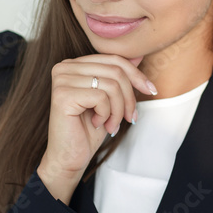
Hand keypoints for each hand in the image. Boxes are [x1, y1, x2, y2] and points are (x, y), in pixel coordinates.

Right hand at [37, 53, 154, 203]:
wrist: (69, 157)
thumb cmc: (88, 129)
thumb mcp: (109, 99)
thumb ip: (118, 76)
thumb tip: (139, 55)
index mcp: (74, 64)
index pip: (113, 59)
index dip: (136, 75)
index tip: (151, 90)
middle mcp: (64, 67)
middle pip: (115, 71)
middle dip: (129, 97)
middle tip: (130, 118)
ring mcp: (62, 80)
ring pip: (111, 85)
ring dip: (119, 110)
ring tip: (112, 125)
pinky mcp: (62, 95)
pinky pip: (101, 97)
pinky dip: (107, 114)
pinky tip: (97, 124)